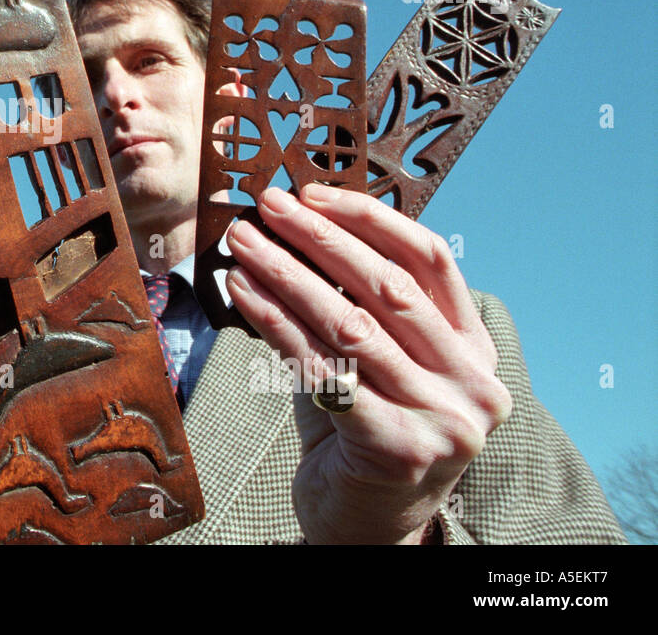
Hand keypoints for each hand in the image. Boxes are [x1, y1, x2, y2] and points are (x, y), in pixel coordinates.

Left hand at [223, 184, 511, 543]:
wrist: (368, 524)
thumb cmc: (366, 428)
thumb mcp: (378, 360)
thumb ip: (359, 303)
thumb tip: (294, 225)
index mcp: (476, 347)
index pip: (429, 259)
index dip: (369, 219)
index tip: (312, 193)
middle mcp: (473, 382)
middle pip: (387, 285)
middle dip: (319, 239)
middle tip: (266, 207)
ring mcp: (441, 418)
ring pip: (350, 324)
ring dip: (287, 275)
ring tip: (242, 245)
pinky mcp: (395, 448)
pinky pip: (322, 369)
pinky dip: (275, 324)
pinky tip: (242, 294)